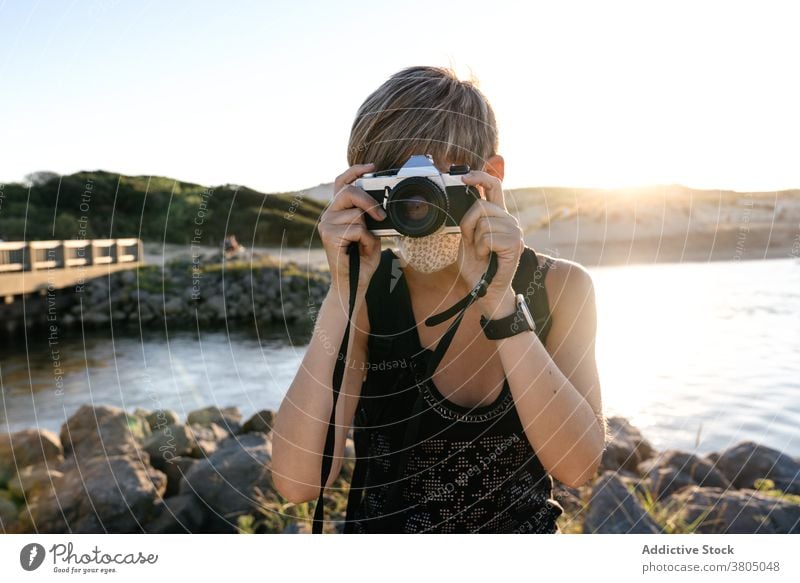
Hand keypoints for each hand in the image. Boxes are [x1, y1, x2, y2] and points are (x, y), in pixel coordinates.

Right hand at [318, 163, 386, 296]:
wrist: (353, 284)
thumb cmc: (362, 259)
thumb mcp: (371, 232)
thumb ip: (371, 217)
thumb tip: (381, 205)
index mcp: (338, 211)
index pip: (341, 183)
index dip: (355, 171)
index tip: (371, 167)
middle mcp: (328, 215)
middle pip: (349, 192)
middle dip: (369, 201)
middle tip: (381, 216)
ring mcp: (326, 225)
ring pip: (356, 214)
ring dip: (368, 230)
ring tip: (364, 243)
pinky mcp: (329, 236)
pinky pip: (356, 229)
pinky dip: (365, 240)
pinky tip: (360, 249)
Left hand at [457, 170, 523, 316]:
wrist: (485, 291)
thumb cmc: (477, 267)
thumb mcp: (467, 238)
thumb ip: (468, 220)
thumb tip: (465, 198)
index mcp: (498, 216)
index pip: (494, 186)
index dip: (480, 177)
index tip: (464, 177)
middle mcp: (509, 220)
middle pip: (481, 206)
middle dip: (468, 226)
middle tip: (473, 243)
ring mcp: (514, 231)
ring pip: (483, 223)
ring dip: (476, 241)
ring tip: (482, 253)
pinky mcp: (515, 244)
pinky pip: (488, 237)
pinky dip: (482, 249)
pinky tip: (488, 257)